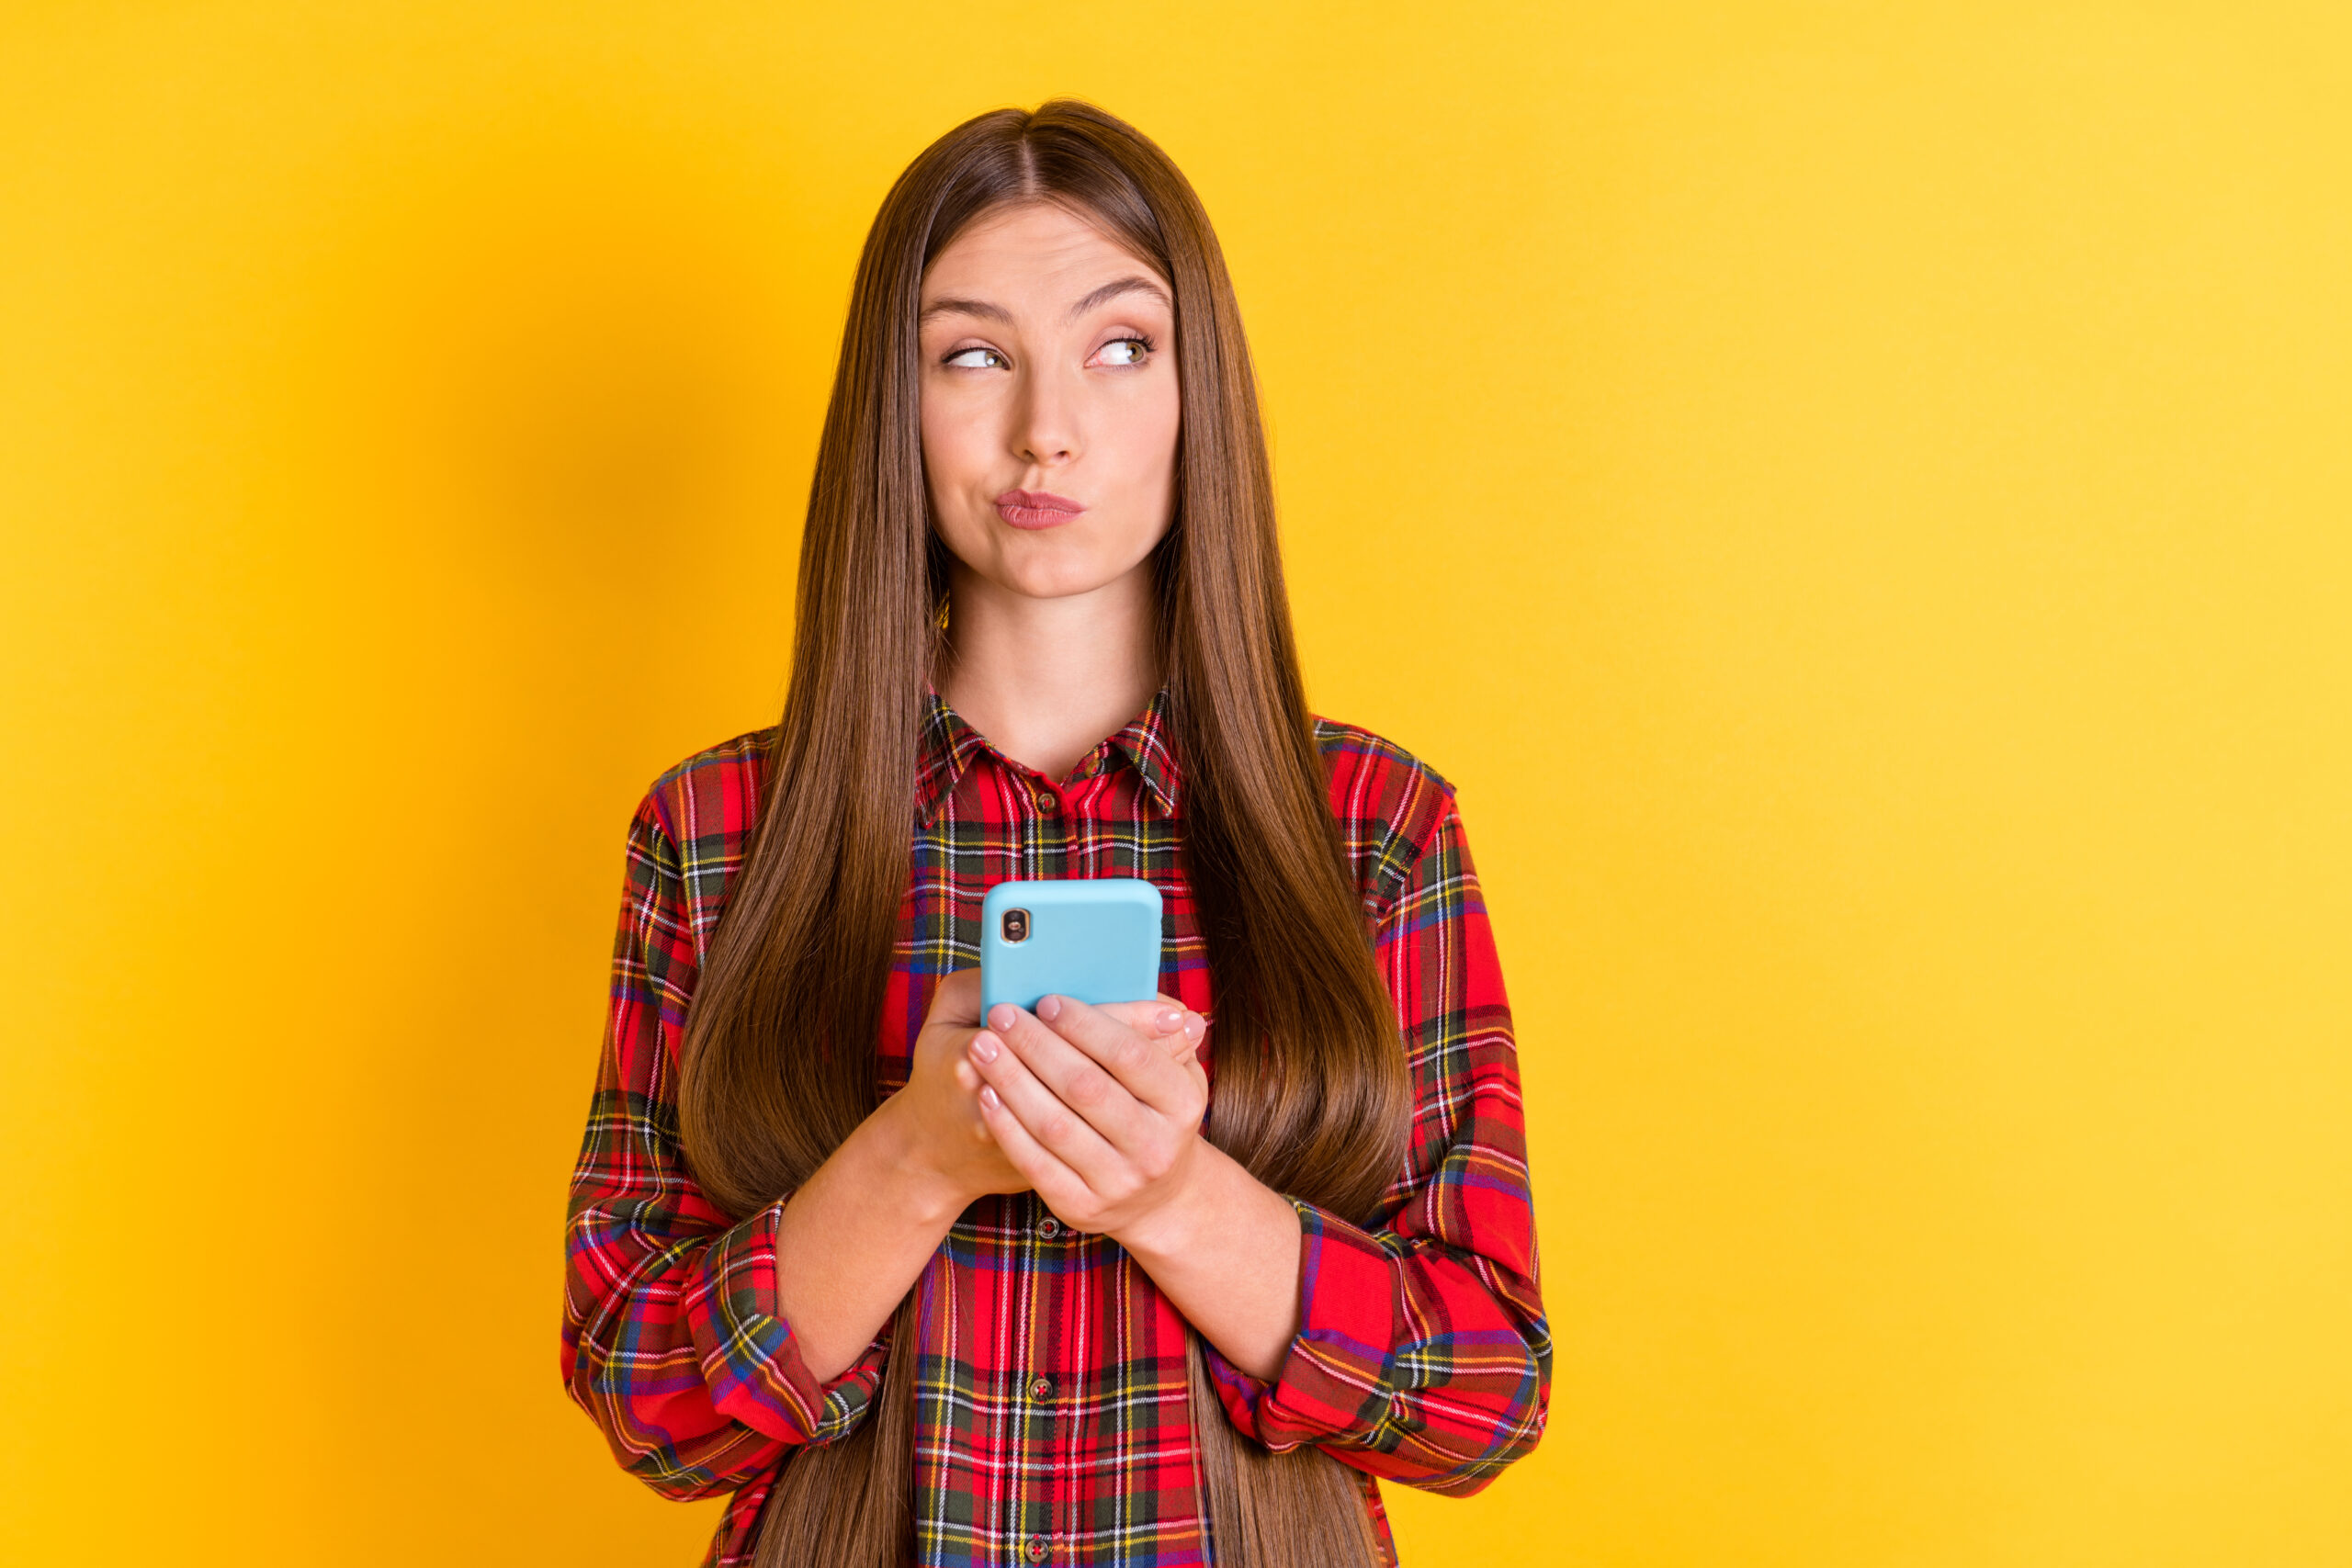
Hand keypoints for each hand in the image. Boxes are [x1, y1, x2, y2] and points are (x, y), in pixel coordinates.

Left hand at [893, 971, 1203, 1212]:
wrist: (1158, 1198)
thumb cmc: (1156, 1114)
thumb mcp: (1174, 1073)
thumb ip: (1158, 1036)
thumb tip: (1165, 1007)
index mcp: (1183, 1105)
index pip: (1131, 1055)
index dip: (1086, 1025)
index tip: (1047, 1001)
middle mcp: (1154, 1148)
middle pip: (1085, 1088)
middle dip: (1037, 1045)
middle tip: (1002, 1015)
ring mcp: (1118, 1183)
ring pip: (1054, 1125)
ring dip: (1012, 1080)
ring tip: (983, 1046)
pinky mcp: (1082, 1207)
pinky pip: (1035, 1163)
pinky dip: (1007, 1126)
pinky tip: (987, 1093)